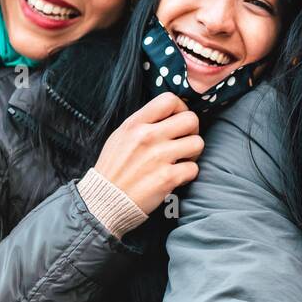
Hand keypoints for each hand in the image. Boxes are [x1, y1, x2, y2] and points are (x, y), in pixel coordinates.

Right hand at [92, 92, 203, 213]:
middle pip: (191, 119)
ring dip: (192, 153)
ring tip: (180, 159)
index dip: (181, 108)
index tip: (178, 120)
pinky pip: (194, 168)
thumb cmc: (114, 168)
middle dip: (192, 130)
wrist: (103, 202)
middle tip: (184, 141)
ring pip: (197, 143)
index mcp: (135, 124)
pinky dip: (187, 174)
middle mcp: (148, 137)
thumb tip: (169, 114)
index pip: (169, 99)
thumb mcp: (121, 136)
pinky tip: (175, 176)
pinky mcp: (167, 179)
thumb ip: (144, 122)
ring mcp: (159, 157)